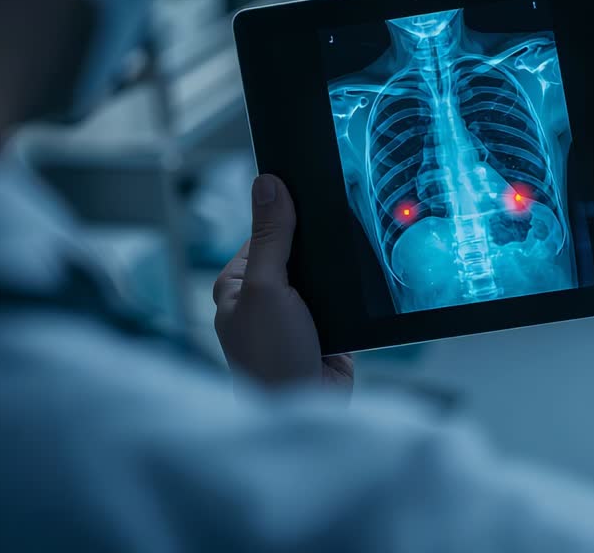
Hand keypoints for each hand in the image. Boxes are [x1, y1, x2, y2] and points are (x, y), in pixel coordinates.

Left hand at [213, 174, 354, 390]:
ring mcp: (294, 314)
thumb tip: (268, 185)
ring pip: (320, 274)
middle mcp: (263, 298)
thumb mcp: (266, 288)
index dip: (286, 214)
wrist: (306, 409)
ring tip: (343, 268)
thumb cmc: (269, 359)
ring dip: (333, 272)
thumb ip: (270, 236)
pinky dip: (348, 294)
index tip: (310, 192)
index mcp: (237, 283)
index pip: (264, 232)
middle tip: (333, 233)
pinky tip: (356, 291)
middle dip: (315, 245)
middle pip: (295, 250)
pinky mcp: (323, 329)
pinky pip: (339, 298)